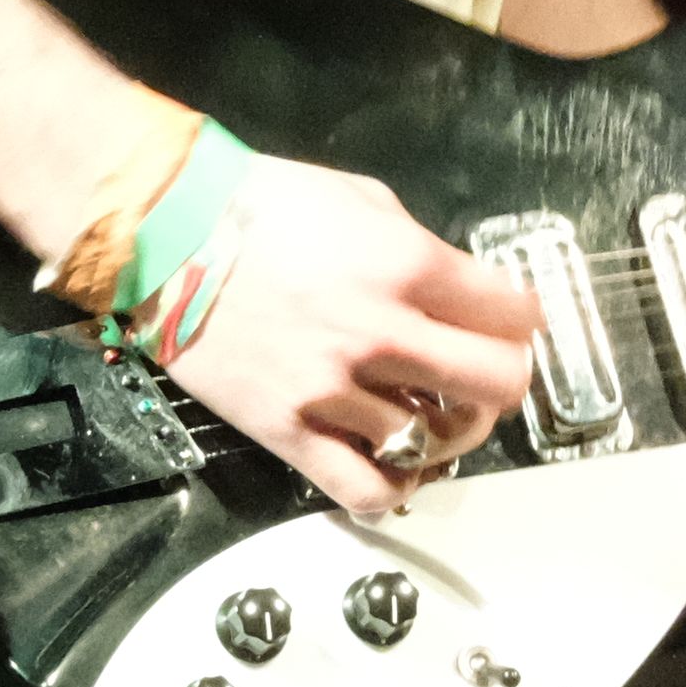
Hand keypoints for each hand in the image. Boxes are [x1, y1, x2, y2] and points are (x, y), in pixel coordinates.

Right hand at [157, 154, 541, 516]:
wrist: (163, 235)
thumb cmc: (255, 204)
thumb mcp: (360, 199)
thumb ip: (417, 248)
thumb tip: (454, 288)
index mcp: (406, 265)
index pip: (512, 313)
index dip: (522, 319)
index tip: (513, 323)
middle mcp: (381, 332)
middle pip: (496, 384)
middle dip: (504, 380)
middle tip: (488, 375)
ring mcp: (335, 388)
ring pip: (438, 441)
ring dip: (450, 431)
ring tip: (436, 415)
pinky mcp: (290, 430)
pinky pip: (367, 487)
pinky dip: (396, 486)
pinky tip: (397, 464)